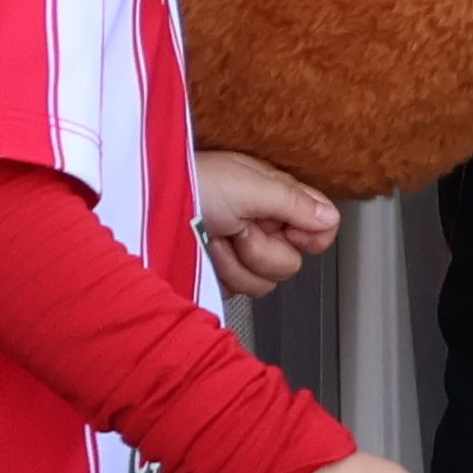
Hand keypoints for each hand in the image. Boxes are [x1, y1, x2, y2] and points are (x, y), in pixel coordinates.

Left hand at [193, 149, 341, 299]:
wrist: (142, 206)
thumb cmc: (187, 181)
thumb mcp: (247, 184)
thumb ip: (294, 202)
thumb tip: (331, 217)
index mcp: (273, 195)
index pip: (320, 225)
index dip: (309, 233)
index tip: (286, 227)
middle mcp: (261, 223)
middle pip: (292, 262)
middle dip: (262, 249)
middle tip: (237, 227)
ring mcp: (240, 249)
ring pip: (265, 282)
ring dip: (236, 261)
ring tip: (215, 236)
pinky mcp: (220, 271)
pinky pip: (239, 290)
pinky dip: (220, 273)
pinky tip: (204, 253)